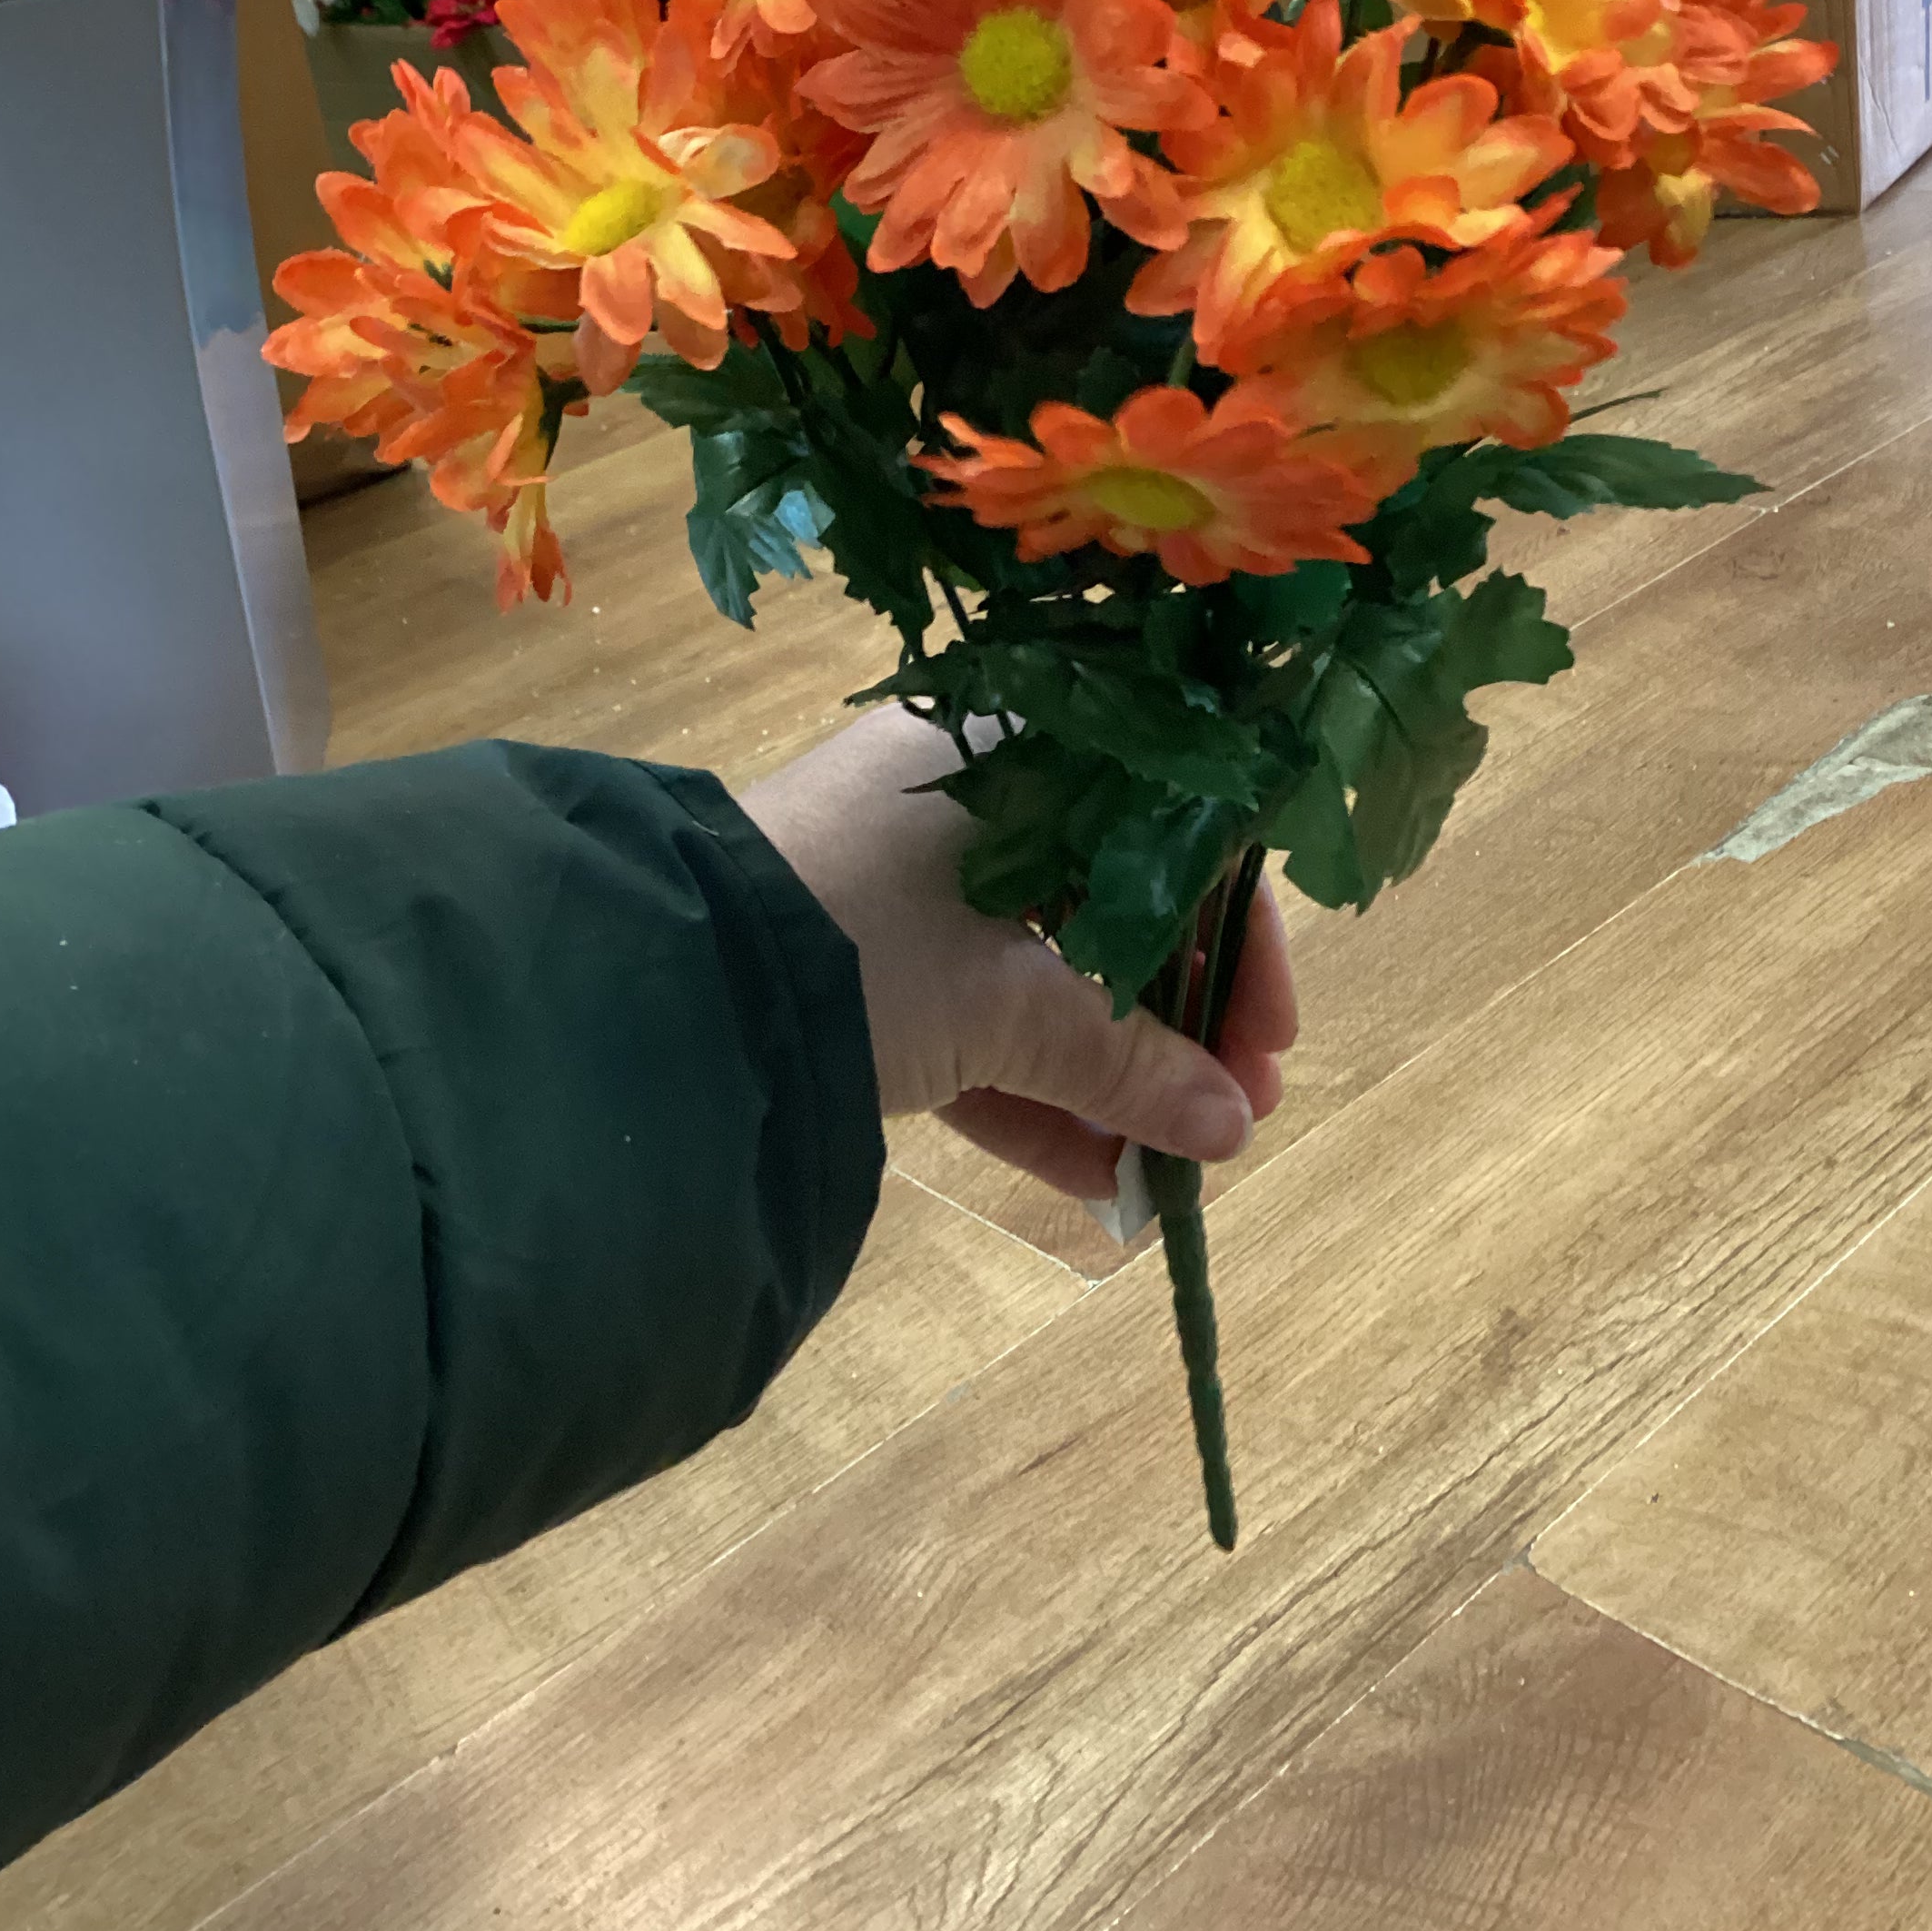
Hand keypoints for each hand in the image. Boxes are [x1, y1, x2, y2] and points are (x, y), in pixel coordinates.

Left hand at [740, 705, 1296, 1199]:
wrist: (661, 981)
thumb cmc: (865, 940)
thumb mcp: (1010, 1004)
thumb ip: (1129, 1064)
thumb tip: (1235, 1126)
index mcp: (1013, 752)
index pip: (1166, 830)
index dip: (1234, 939)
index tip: (1270, 1039)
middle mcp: (962, 798)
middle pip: (1107, 908)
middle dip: (1176, 1024)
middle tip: (1236, 1114)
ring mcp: (901, 883)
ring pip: (1037, 975)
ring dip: (1112, 1072)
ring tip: (1178, 1164)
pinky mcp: (852, 962)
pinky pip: (968, 1020)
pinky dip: (1028, 1090)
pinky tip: (1096, 1178)